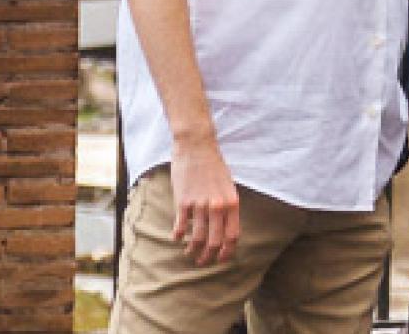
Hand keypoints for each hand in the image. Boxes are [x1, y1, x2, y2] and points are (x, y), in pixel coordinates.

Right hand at [168, 138, 240, 265]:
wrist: (197, 146)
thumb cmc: (213, 165)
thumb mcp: (227, 186)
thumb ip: (226, 207)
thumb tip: (224, 228)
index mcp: (232, 203)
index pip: (232, 236)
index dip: (227, 252)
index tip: (221, 259)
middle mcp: (218, 206)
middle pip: (215, 241)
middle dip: (208, 256)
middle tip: (202, 262)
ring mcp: (200, 204)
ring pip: (197, 238)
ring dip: (192, 250)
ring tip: (189, 253)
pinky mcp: (183, 201)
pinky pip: (180, 226)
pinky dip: (178, 235)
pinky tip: (176, 238)